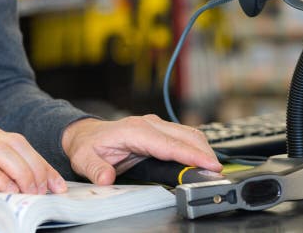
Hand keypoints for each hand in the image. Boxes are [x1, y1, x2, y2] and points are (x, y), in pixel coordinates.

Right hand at [0, 121, 66, 194]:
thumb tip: (14, 180)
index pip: (20, 144)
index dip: (41, 162)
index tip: (55, 182)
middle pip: (17, 145)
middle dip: (38, 167)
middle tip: (50, 189)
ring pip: (3, 153)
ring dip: (23, 173)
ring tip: (32, 192)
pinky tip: (8, 190)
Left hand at [61, 115, 221, 184]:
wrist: (85, 135)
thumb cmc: (87, 145)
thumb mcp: (84, 159)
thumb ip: (96, 169)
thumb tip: (106, 178)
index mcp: (134, 130)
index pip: (169, 144)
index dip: (192, 155)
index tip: (210, 166)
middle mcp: (148, 124)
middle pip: (186, 136)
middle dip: (205, 153)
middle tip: (219, 174)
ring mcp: (155, 125)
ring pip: (188, 134)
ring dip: (203, 150)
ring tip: (214, 170)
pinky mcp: (160, 131)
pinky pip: (184, 136)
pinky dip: (197, 148)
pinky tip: (203, 161)